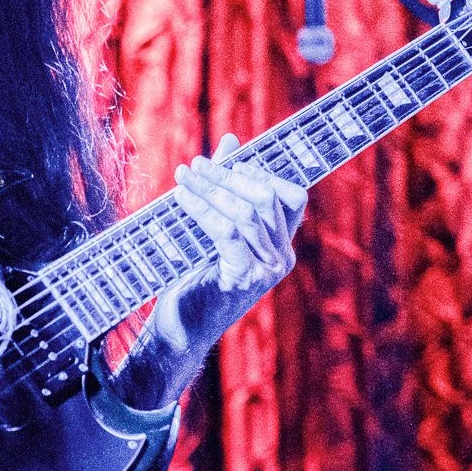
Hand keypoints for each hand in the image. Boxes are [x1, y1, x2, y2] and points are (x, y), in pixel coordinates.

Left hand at [174, 134, 305, 304]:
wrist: (179, 330)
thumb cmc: (194, 278)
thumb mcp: (212, 229)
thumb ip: (227, 188)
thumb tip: (231, 140)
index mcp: (281, 244)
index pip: (292, 196)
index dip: (264, 172)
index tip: (230, 159)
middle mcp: (281, 257)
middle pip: (266, 198)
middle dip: (230, 175)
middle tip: (197, 165)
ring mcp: (265, 271)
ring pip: (246, 213)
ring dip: (210, 189)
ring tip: (184, 176)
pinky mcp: (242, 279)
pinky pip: (227, 232)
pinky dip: (202, 209)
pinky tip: (182, 197)